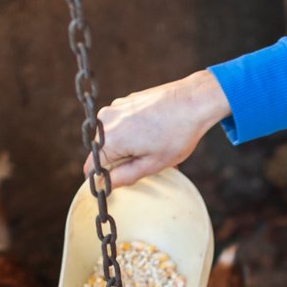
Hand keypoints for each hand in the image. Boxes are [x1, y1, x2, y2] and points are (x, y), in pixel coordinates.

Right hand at [80, 71, 230, 187]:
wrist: (194, 100)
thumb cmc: (177, 134)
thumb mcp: (152, 164)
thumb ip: (124, 176)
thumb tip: (104, 185)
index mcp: (109, 139)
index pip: (92, 167)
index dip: (102, 180)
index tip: (118, 185)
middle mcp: (106, 121)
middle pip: (103, 151)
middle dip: (121, 162)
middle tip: (148, 164)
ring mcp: (115, 107)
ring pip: (114, 138)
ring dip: (129, 147)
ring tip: (155, 147)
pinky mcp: (125, 101)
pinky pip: (123, 124)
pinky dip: (134, 133)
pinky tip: (156, 133)